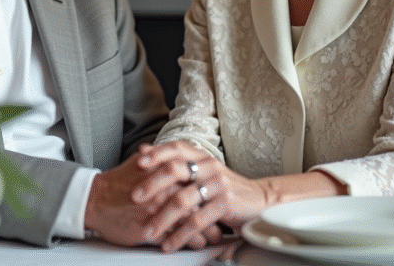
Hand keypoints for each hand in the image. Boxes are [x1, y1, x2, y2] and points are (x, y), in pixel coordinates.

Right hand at [84, 150, 219, 247]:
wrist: (94, 200)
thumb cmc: (116, 182)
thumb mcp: (138, 163)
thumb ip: (156, 158)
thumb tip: (165, 152)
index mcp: (166, 173)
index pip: (196, 182)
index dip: (208, 192)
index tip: (216, 198)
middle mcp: (166, 191)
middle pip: (199, 202)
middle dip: (213, 213)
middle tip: (224, 219)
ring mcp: (160, 211)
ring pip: (192, 222)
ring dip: (207, 230)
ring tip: (215, 235)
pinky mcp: (152, 230)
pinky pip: (178, 237)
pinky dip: (191, 241)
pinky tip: (198, 243)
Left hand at [133, 141, 267, 251]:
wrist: (259, 200)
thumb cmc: (223, 187)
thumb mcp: (201, 171)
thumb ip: (176, 163)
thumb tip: (143, 150)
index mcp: (201, 157)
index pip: (176, 148)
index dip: (157, 153)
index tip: (138, 161)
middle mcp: (209, 166)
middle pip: (175, 170)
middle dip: (152, 184)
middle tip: (134, 197)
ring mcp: (218, 185)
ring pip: (183, 200)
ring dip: (162, 218)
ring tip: (148, 231)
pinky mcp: (225, 205)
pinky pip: (197, 221)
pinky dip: (180, 235)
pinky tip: (169, 244)